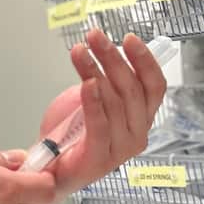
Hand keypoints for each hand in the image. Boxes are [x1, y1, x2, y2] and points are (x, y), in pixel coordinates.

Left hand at [38, 29, 166, 193]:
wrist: (48, 166)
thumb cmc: (72, 132)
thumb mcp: (93, 98)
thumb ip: (104, 79)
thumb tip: (105, 47)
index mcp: (141, 118)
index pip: (154, 86)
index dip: (144, 60)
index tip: (128, 38)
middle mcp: (137, 134)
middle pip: (132, 89)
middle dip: (113, 58)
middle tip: (94, 37)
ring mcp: (120, 149)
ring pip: (114, 102)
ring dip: (96, 71)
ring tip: (79, 52)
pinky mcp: (100, 159)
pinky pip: (100, 125)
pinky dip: (94, 102)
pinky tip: (87, 83)